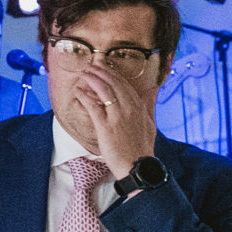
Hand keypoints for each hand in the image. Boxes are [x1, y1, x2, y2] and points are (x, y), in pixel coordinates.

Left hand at [73, 61, 159, 178]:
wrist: (137, 166)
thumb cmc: (142, 148)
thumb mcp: (150, 124)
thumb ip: (149, 105)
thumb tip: (152, 90)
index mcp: (139, 108)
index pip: (125, 85)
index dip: (113, 73)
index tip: (105, 67)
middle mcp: (129, 109)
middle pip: (113, 83)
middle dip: (101, 71)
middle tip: (92, 65)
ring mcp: (117, 117)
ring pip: (103, 90)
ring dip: (92, 79)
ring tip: (84, 73)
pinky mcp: (106, 127)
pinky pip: (93, 106)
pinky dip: (85, 96)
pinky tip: (79, 90)